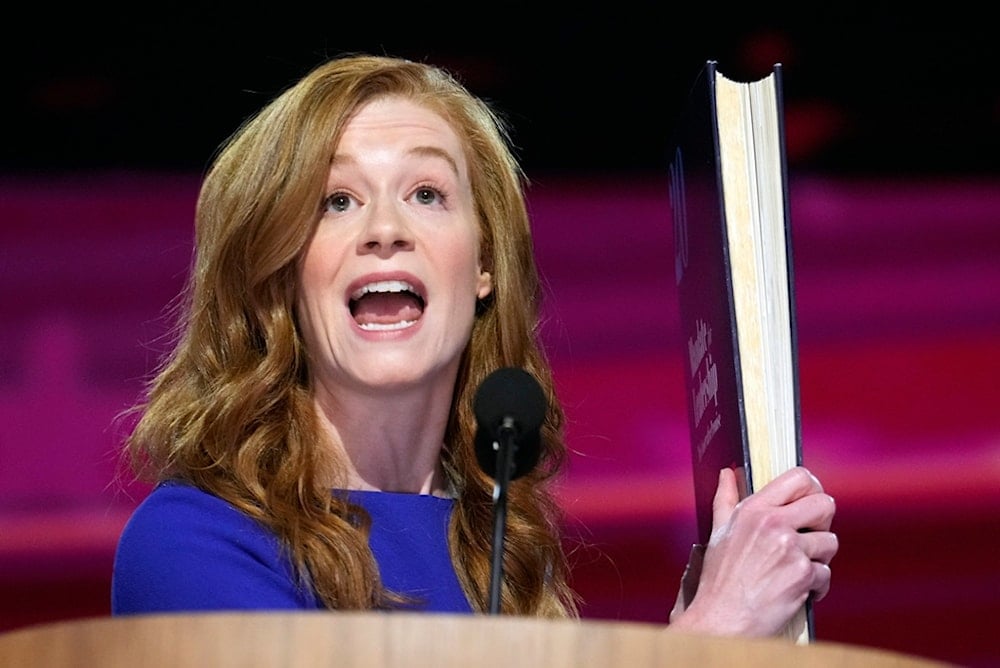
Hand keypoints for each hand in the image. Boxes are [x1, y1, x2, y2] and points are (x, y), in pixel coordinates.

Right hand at [669, 466, 837, 636]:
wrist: (722, 619)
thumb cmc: (719, 578)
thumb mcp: (719, 532)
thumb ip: (726, 499)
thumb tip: (727, 474)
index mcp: (753, 509)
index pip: (798, 478)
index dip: (812, 488)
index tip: (808, 504)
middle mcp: (773, 523)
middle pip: (825, 504)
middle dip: (824, 522)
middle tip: (811, 537)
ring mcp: (790, 548)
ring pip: (830, 542)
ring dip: (819, 559)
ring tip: (798, 569)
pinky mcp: (803, 574)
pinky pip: (826, 574)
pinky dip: (816, 586)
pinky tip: (797, 591)